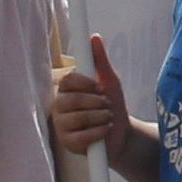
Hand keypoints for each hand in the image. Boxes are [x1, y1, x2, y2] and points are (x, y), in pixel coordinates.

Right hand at [48, 34, 127, 156]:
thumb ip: (100, 60)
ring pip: (77, 118)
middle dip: (96, 103)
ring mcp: (61, 126)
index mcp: (66, 89)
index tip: (100, 87)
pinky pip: (81, 137)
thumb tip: (94, 37)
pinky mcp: (67, 143)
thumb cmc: (111, 105)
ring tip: (108, 118)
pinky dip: (98, 132)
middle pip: (72, 100)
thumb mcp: (110, 81)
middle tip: (107, 105)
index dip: (85, 83)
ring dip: (100, 117)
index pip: (68, 81)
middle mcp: (59, 106)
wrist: (121, 134)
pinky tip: (105, 130)